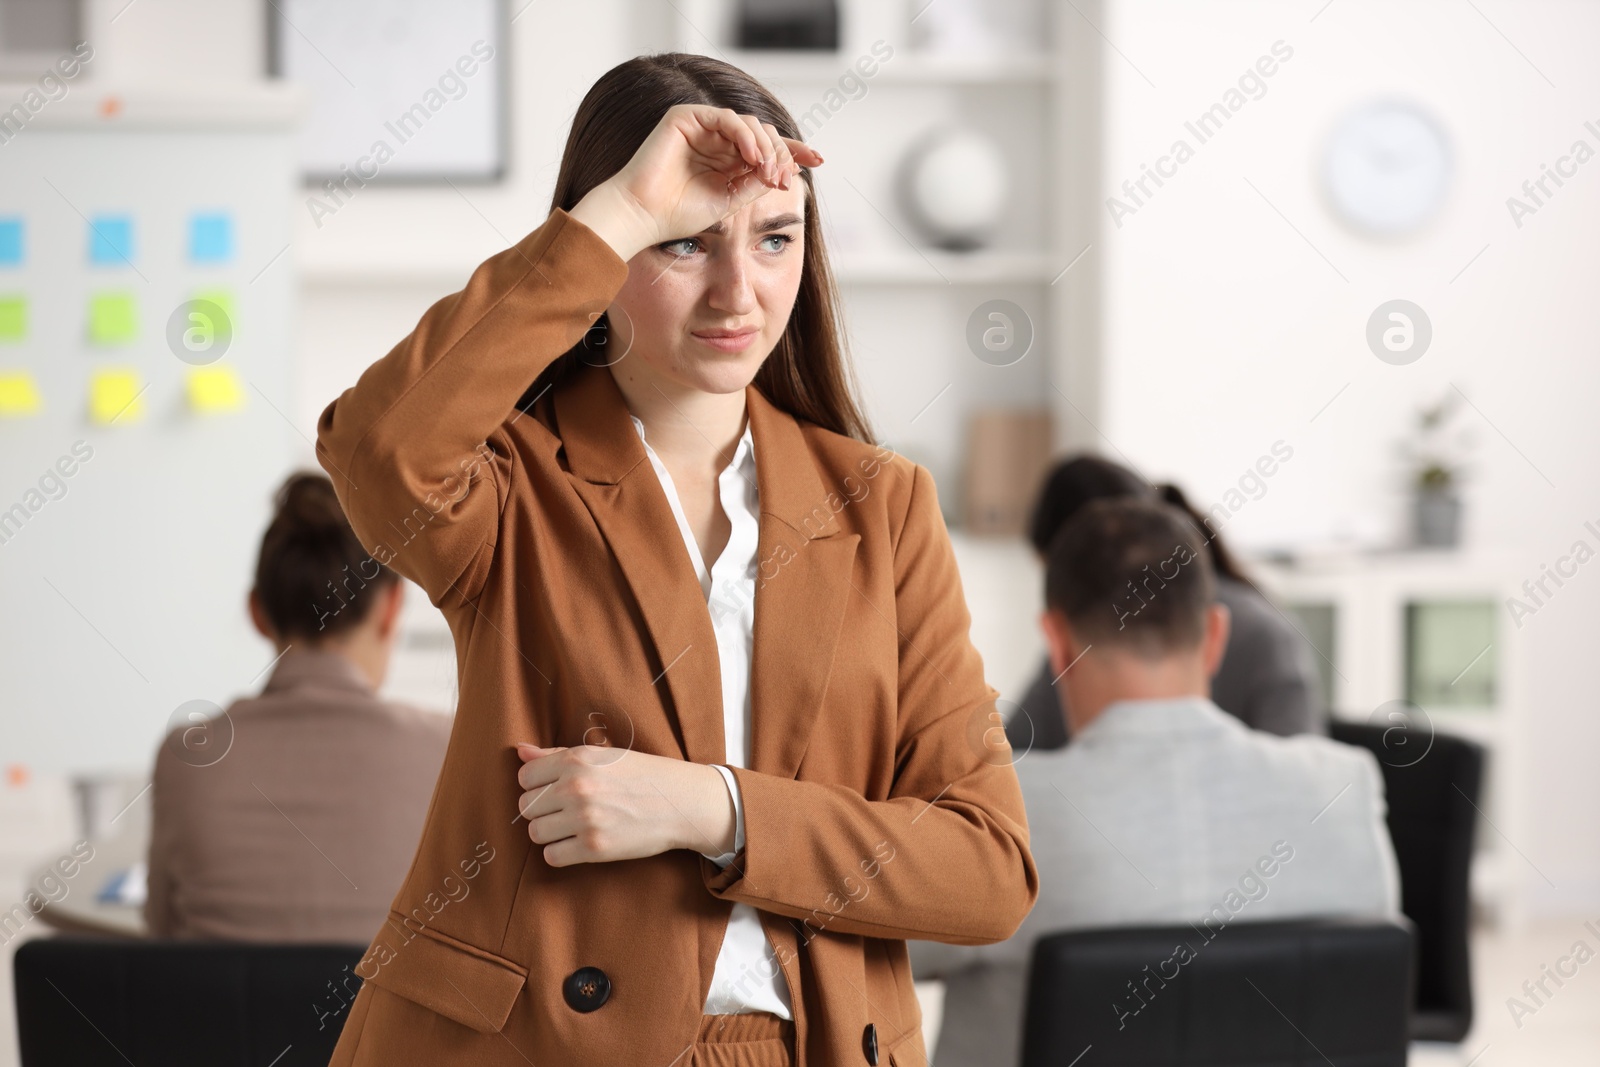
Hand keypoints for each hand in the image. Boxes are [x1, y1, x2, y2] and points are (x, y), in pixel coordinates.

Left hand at [514, 742, 736, 866]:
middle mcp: (576, 788)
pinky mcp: (594, 848)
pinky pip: (552, 857)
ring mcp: (584, 819)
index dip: (537, 785)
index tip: (554, 789)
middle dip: (542, 809)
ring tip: (572, 827)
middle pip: (526, 806)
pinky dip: (561, 853)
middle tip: (566, 810)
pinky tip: (579, 843)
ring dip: (550, 833)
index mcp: (576, 760)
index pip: (525, 776)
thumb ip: (557, 754)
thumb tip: (520, 750)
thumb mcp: (601, 755)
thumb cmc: (641, 774)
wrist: (680, 801)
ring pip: (536, 833)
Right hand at [581, 104, 824, 257]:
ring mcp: (702, 127)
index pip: (768, 148)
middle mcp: (718, 141)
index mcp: (728, 160)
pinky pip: (727, 118)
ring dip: (766, 147)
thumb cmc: (680, 215)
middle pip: (764, 134)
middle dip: (781, 153)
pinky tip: (753, 157)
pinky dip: (745, 135)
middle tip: (785, 179)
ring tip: (768, 171)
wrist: (645, 216)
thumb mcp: (731, 201)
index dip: (794, 151)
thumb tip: (788, 169)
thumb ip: (757, 182)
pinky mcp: (686, 118)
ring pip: (750, 125)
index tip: (819, 160)